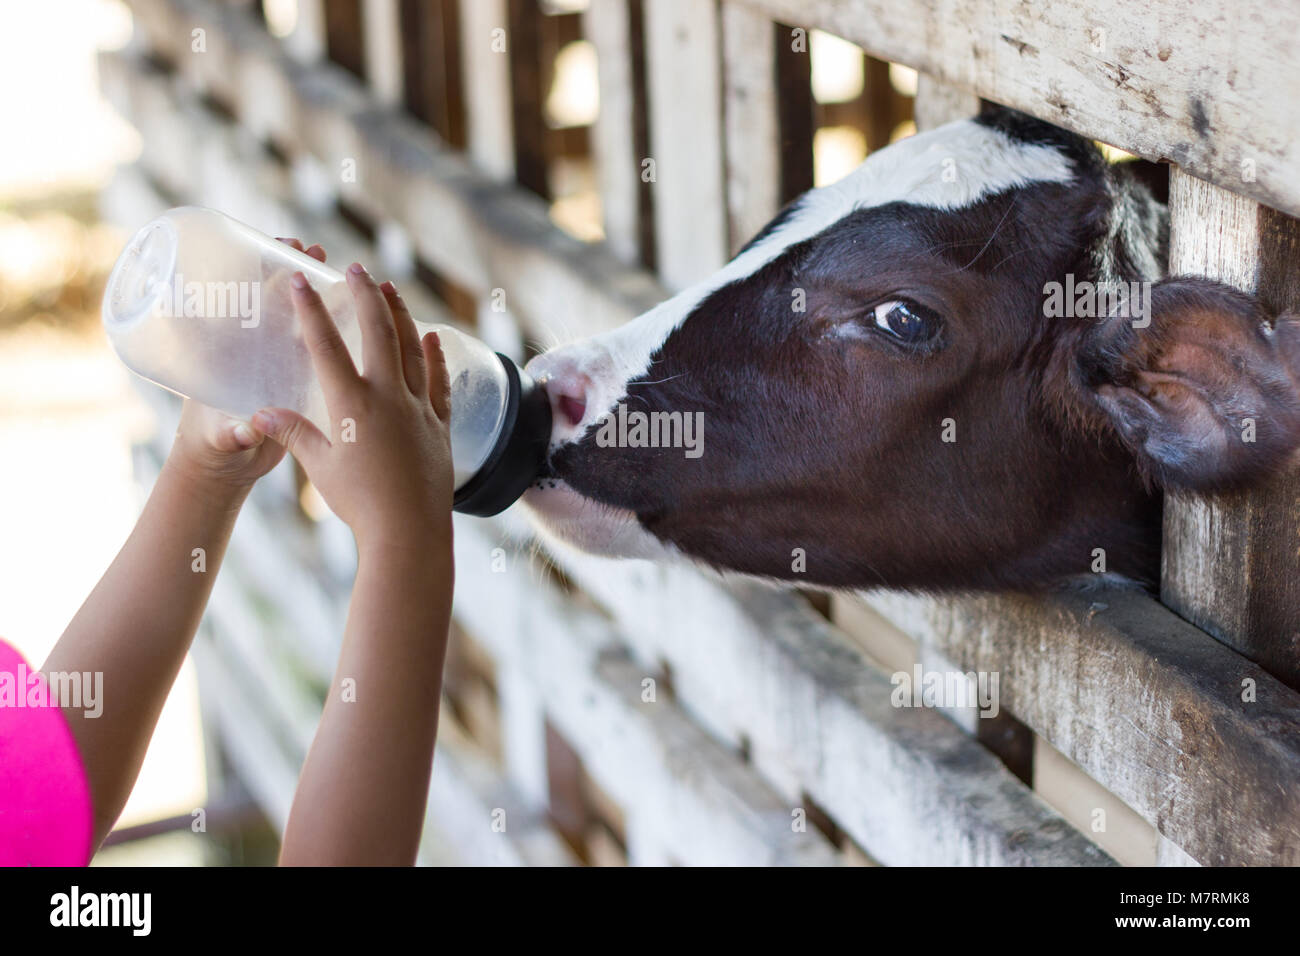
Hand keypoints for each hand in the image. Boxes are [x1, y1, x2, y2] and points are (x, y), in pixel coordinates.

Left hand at [166, 239, 328, 491]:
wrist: (225, 468)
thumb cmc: (214, 448)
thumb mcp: (223, 440)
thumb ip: (233, 434)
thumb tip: (246, 430)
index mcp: (234, 354)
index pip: (250, 300)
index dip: (264, 272)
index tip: (281, 250)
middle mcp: (257, 352)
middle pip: (278, 301)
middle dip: (296, 272)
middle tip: (317, 250)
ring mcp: (279, 364)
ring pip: (304, 322)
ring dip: (324, 297)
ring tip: (350, 277)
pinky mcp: (297, 382)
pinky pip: (320, 350)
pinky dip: (338, 333)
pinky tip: (365, 321)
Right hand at [252, 260, 453, 553]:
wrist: (409, 531)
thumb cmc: (359, 503)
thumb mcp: (319, 467)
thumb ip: (293, 434)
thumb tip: (259, 413)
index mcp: (352, 404)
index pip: (326, 345)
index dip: (311, 310)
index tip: (300, 279)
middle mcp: (388, 396)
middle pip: (377, 331)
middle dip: (364, 295)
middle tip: (354, 268)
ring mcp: (418, 407)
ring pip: (412, 348)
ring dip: (400, 314)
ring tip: (389, 288)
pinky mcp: (440, 423)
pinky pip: (439, 381)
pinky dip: (435, 355)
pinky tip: (431, 336)